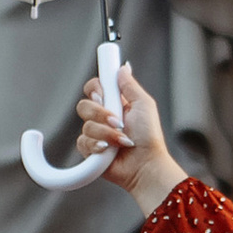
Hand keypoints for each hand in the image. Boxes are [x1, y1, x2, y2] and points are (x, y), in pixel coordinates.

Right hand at [76, 60, 185, 207]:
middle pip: (84, 105)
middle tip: (118, 121)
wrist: (145, 164)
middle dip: (101, 113)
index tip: (103, 94)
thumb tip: (122, 67)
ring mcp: (95, 134)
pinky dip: (97, 145)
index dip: (95, 88)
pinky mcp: (90, 150)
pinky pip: (82, 142)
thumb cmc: (149, 137)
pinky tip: (109, 150)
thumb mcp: (144, 104)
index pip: (94, 88)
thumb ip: (129, 85)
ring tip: (121, 141)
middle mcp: (102, 118)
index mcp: (114, 103)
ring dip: (105, 132)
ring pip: (85, 125)